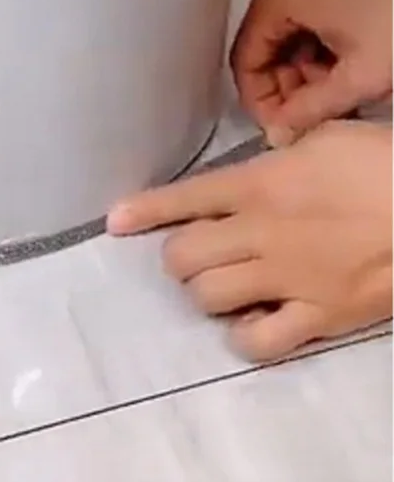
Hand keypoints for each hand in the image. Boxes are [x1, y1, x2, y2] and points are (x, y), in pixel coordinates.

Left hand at [107, 121, 391, 361]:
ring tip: (226, 287)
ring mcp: (287, 279)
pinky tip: (253, 323)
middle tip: (198, 255)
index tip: (115, 222)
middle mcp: (262, 233)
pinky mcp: (316, 317)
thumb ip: (287, 148)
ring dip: (206, 293)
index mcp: (262, 185)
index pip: (186, 198)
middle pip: (182, 257)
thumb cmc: (387, 166)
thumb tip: (266, 152)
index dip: (144, 211)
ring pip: (207, 297)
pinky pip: (256, 343)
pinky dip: (245, 337)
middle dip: (180, 257)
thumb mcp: (332, 137)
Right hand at [230, 0, 391, 145]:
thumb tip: (277, 136)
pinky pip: (312, 15)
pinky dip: (324, 47)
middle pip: (266, 45)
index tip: (283, 130)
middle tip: (315, 115)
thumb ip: (308, 113)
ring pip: (290, 33)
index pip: (245, 60)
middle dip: (288, 87)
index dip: (261, 103)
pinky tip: (351, 67)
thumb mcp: (359, 77)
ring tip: (341, 93)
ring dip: (308, 71)